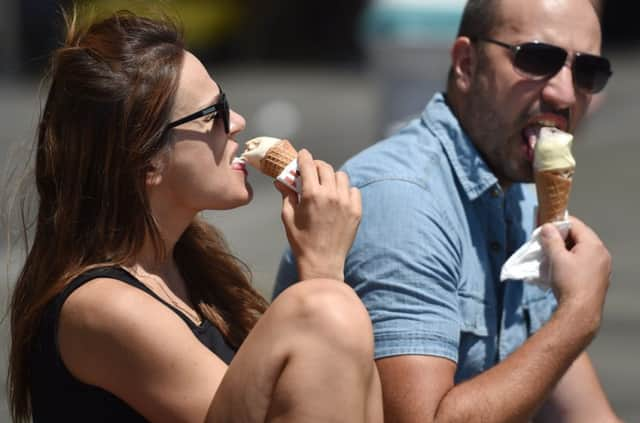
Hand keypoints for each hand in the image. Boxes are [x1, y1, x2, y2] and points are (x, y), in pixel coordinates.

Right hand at [275, 149, 360, 280]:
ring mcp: (346, 202)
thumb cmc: (301, 242)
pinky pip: (354, 190)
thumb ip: (287, 195)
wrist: (322, 263)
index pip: (308, 165)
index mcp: (312, 194)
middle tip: (312, 171)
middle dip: (317, 166)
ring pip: (341, 176)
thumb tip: (281, 181)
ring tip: (326, 186)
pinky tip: (338, 198)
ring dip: (332, 177)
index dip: (304, 157)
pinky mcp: (356, 211)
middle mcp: (331, 194)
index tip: (303, 155)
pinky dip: (346, 190)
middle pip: (325, 167)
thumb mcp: (288, 217)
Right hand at [540, 216, 611, 333]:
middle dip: (561, 240)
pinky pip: (584, 263)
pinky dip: (572, 263)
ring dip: (565, 252)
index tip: (544, 231)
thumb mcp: (556, 258)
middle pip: (579, 237)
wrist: (580, 311)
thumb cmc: (568, 282)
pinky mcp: (599, 279)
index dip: (558, 225)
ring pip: (581, 251)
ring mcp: (602, 267)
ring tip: (551, 260)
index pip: (575, 224)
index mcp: (593, 245)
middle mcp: (602, 254)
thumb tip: (548, 227)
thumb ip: (551, 239)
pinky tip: (561, 272)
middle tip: (545, 246)